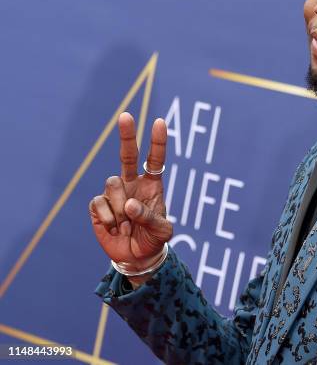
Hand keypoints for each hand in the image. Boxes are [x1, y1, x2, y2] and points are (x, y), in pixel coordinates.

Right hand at [89, 112, 172, 269]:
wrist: (136, 258)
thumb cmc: (153, 239)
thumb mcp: (162, 232)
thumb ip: (150, 217)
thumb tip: (129, 205)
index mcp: (152, 185)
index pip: (155, 159)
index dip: (158, 141)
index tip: (160, 122)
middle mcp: (132, 183)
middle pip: (127, 155)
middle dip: (126, 135)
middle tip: (126, 115)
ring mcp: (114, 194)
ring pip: (112, 184)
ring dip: (120, 206)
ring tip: (127, 225)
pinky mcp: (98, 206)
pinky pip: (99, 203)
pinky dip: (108, 218)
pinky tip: (115, 229)